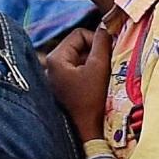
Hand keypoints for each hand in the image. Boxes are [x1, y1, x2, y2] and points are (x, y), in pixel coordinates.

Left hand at [41, 15, 119, 137]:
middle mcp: (51, 65)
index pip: (80, 34)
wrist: (88, 130)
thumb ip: (102, 42)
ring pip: (81, 57)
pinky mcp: (63, 86)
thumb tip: (106, 27)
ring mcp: (56, 77)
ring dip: (94, 62)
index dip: (96, 40)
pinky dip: (90, 72)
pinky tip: (97, 84)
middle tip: (106, 65)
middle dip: (95, 52)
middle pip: (79, 45)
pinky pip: (79, 69)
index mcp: (55, 58)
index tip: (107, 54)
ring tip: (102, 76)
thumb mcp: (99, 67)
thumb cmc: (92, 100)